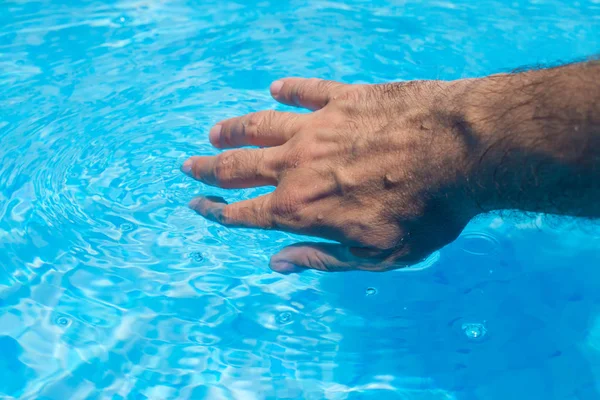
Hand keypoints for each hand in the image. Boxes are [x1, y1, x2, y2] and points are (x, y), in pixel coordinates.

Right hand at [182, 77, 481, 271]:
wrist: (460, 153)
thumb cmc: (422, 213)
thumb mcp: (372, 255)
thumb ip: (320, 258)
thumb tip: (277, 264)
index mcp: (299, 208)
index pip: (243, 212)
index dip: (215, 211)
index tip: (196, 206)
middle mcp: (297, 165)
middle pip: (240, 167)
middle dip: (211, 169)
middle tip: (189, 165)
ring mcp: (317, 127)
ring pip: (261, 127)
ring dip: (234, 130)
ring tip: (215, 132)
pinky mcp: (343, 98)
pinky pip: (307, 91)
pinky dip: (289, 90)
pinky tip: (276, 88)